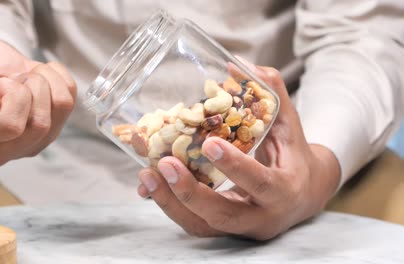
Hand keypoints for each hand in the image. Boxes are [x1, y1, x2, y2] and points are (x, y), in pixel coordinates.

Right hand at [0, 38, 75, 164]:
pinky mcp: (54, 131)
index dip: (12, 94)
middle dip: (33, 86)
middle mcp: (7, 149)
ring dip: (47, 80)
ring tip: (27, 78)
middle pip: (41, 124)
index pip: (11, 125)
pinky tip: (41, 79)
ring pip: (61, 108)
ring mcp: (34, 143)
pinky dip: (59, 78)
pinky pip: (71, 99)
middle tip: (16, 79)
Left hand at [137, 61, 340, 239]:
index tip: (209, 144)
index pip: (260, 182)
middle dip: (190, 192)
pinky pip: (192, 223)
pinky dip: (169, 205)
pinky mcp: (222, 228)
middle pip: (223, 215)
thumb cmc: (294, 156)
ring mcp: (240, 227)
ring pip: (201, 226)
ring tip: (146, 176)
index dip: (235, 167)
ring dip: (170, 202)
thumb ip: (271, 94)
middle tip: (164, 164)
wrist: (303, 194)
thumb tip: (240, 64)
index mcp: (284, 190)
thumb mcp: (290, 125)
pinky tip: (150, 185)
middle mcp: (262, 216)